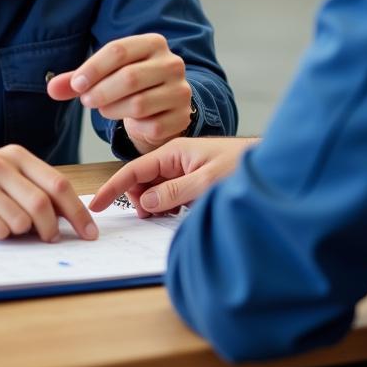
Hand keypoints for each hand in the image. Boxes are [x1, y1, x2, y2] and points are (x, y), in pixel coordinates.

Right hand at [0, 137, 97, 241]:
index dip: (77, 212)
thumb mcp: (5, 171)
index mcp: (17, 156)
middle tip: (51, 240)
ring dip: (17, 232)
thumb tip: (70, 216)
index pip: (58, 185)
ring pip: (20, 222)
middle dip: (51, 230)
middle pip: (42, 206)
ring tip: (2, 221)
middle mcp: (1, 165)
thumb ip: (34, 186)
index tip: (89, 233)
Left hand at [46, 33, 191, 153]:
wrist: (165, 105)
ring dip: (112, 110)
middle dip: (100, 92)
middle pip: (129, 77)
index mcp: (154, 43)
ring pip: (138, 103)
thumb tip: (51, 89)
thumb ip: (78, 80)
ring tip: (104, 109)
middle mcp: (172, 63)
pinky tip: (129, 121)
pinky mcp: (181, 116)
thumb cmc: (132, 85)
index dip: (93, 68)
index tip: (76, 85)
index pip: (119, 50)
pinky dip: (133, 127)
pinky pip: (150, 125)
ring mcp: (180, 91)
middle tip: (86, 100)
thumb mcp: (106, 75)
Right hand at [90, 137, 256, 216]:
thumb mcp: (207, 181)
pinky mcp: (191, 182)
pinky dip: (168, 206)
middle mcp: (176, 159)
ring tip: (171, 213)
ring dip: (155, 204)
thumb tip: (146, 201)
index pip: (134, 169)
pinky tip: (180, 213)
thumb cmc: (243, 167)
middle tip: (151, 216)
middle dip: (139, 199)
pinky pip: (169, 196)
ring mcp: (183, 171)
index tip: (96, 205)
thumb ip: (175, 191)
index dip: (113, 187)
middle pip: (141, 181)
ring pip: (154, 190)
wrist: (271, 167)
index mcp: (174, 151)